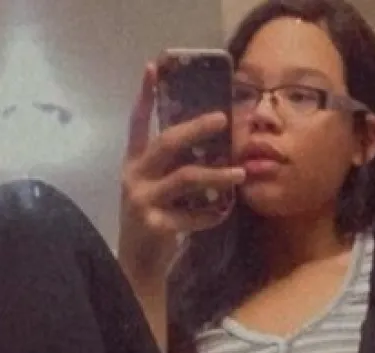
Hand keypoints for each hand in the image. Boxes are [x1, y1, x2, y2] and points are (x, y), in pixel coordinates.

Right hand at [118, 63, 246, 282]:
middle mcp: (134, 177)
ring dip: (217, 175)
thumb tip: (209, 146)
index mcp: (133, 164)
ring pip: (186, 178)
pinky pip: (192, 215)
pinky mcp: (155, 225)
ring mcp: (142, 201)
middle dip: (196, 128)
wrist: (138, 263)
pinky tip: (223, 214)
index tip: (154, 67)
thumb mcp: (155, 189)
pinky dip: (211, 214)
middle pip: (167, 143)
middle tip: (222, 119)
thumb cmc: (153, 220)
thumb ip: (172, 168)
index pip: (137, 124)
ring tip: (240, 174)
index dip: (144, 96)